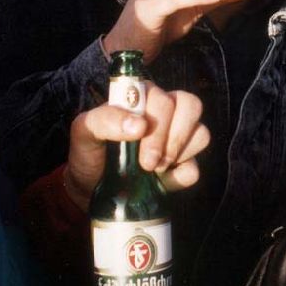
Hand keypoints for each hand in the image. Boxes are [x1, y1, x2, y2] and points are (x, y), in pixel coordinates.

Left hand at [63, 82, 210, 210]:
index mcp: (143, 97)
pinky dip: (180, 177)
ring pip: (201, 133)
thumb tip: (140, 125)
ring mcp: (177, 138)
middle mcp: (165, 112)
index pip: (165, 95)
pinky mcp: (182, 165)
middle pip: (190, 107)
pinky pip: (196, 167)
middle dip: (170, 139)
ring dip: (178, 154)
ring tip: (154, 170)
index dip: (158, 119)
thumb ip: (105, 119)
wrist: (89, 190)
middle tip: (148, 163)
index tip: (139, 139)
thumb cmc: (88, 153)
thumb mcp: (84, 131)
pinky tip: (162, 181)